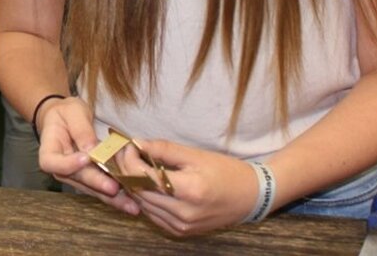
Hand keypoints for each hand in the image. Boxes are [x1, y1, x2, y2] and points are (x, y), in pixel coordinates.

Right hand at [34, 97, 139, 215]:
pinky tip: (132, 202)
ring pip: (92, 189)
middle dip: (97, 183)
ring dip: (111, 198)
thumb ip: (81, 130)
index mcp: (49, 150)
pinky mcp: (89, 179)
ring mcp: (75, 176)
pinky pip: (101, 189)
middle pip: (77, 178)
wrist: (65, 118)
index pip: (52, 163)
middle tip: (114, 188)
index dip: (68, 164)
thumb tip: (91, 150)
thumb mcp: (73, 112)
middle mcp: (60, 169)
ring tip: (131, 205)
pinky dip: (117, 196)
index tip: (85, 158)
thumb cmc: (66, 113)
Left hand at [115, 138, 262, 235]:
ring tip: (134, 165)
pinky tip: (146, 184)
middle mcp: (183, 213)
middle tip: (126, 153)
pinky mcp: (181, 232)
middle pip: (139, 192)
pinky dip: (145, 199)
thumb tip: (137, 143)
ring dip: (133, 185)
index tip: (128, 146)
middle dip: (127, 171)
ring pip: (143, 205)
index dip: (129, 160)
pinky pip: (153, 215)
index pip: (143, 177)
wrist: (250, 196)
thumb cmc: (225, 171)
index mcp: (189, 191)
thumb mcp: (195, 155)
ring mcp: (182, 226)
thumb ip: (164, 150)